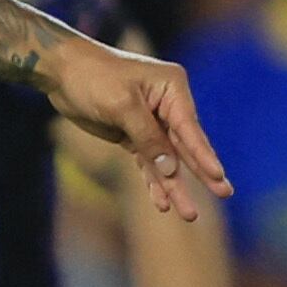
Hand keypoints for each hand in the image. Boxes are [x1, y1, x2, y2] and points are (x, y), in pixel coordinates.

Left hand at [43, 37, 232, 221]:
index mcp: (171, 88)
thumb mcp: (122, 106)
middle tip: (225, 193)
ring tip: (189, 215)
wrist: (61, 71)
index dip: (203, 155)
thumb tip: (171, 168)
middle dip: (202, 173)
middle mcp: (167, 104)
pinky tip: (162, 203)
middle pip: (185, 146)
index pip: (190, 128)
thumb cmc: (93, 77)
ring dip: (175, 187)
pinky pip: (148, 163)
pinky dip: (153, 182)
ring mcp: (151, 121)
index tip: (217, 176)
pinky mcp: (133, 135)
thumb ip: (148, 138)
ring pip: (167, 160)